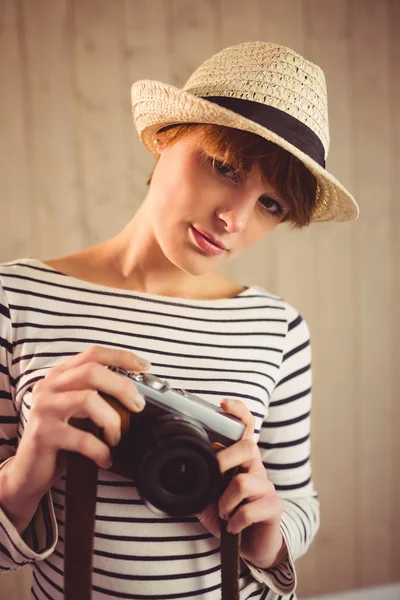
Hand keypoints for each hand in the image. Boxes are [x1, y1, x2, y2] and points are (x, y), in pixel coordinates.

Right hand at [0, 345, 150, 528]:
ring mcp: (44, 409)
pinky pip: (82, 438)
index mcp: (60, 376)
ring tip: (115, 437)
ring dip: (111, 420)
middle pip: (92, 372)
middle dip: (122, 387)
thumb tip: (136, 393)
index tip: (144, 366)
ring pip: (88, 400)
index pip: (92, 354)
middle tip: (138, 406)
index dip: (121, 356)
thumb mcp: (77, 411)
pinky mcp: (43, 434)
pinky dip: (101, 450)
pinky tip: (105, 458)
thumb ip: (96, 394)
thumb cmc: (60, 438)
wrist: (28, 472)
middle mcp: (49, 386)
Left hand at [196, 398, 284, 568]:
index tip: (225, 402)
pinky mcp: (273, 507)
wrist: (251, 546)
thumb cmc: (229, 515)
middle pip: (248, 447)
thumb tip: (174, 468)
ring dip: (226, 502)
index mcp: (240, 461)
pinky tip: (233, 526)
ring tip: (224, 512)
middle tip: (214, 479)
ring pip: (243, 482)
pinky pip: (250, 510)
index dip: (238, 412)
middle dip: (225, 461)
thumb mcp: (207, 495)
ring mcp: (267, 487)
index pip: (245, 428)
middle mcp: (256, 469)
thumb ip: (197, 479)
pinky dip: (235, 521)